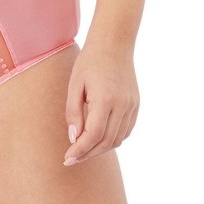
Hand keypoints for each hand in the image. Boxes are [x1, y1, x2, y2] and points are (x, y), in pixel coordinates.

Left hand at [63, 43, 139, 165]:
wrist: (113, 45)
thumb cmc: (89, 63)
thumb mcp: (74, 85)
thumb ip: (73, 112)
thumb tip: (74, 139)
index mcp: (105, 99)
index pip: (93, 135)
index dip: (80, 150)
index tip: (67, 158)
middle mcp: (122, 105)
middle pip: (106, 142)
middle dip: (88, 153)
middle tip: (72, 158)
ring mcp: (132, 106)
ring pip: (118, 139)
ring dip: (100, 149)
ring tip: (83, 149)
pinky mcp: (136, 105)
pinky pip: (126, 131)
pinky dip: (112, 139)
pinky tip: (99, 138)